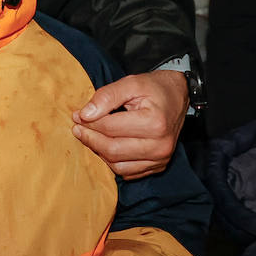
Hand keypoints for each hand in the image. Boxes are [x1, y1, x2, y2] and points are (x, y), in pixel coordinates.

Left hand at [72, 70, 187, 178]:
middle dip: (90, 139)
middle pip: (112, 150)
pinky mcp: (159, 166)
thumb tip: (84, 115)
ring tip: (90, 136)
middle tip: (77, 128)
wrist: (178, 96)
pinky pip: (128, 172)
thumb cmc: (154, 88)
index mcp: (154, 122)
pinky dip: (112, 162)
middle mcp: (160, 145)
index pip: (110, 128)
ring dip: (99, 152)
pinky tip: (105, 146)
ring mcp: (161, 159)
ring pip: (118, 166)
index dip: (89, 122)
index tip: (77, 115)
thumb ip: (106, 96)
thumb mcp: (131, 83)